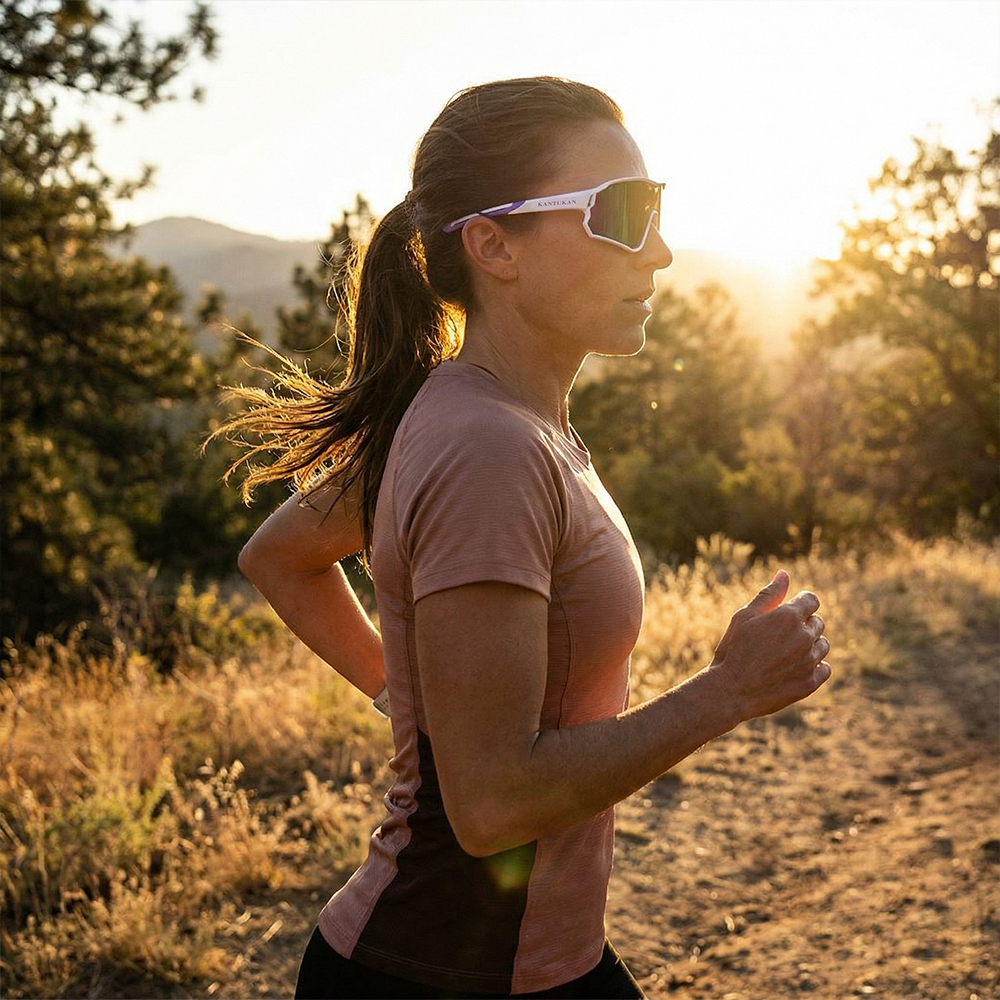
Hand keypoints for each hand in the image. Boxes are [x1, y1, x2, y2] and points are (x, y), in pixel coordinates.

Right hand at [709, 570, 830, 721]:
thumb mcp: (745, 616)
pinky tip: (796, 667)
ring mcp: (809, 661)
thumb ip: (769, 595)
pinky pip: (825, 668)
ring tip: (786, 652)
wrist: (730, 690)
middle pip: (818, 622)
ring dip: (811, 644)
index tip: (789, 612)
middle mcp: (804, 637)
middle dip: (803, 624)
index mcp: (788, 617)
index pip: (812, 600)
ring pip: (823, 645)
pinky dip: (815, 666)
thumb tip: (784, 574)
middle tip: (779, 636)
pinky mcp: (810, 683)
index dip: (801, 603)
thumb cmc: (733, 649)